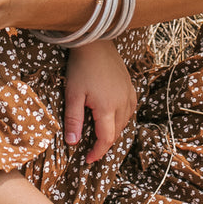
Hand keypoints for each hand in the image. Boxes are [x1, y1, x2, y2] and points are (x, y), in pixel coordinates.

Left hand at [63, 39, 136, 162]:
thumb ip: (73, 120)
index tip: (88, 159)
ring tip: (99, 135)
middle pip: (116, 133)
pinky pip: (129, 110)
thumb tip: (72, 143)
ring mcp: (129, 95)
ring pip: (124, 123)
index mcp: (107, 107)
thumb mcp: (73, 94)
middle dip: (104, 143)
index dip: (97, 152)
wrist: (95, 44)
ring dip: (113, 132)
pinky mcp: (130, 87)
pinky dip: (121, 119)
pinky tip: (111, 118)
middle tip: (91, 149)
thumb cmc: (81, 68)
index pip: (106, 139)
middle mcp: (122, 103)